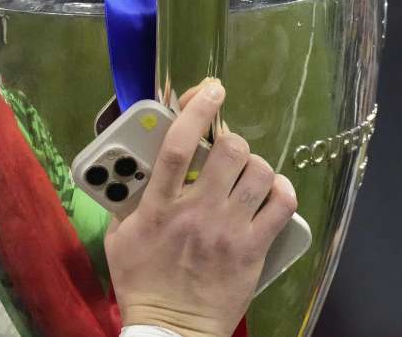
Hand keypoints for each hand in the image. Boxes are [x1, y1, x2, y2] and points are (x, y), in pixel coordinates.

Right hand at [104, 79, 297, 336]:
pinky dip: (280, 190)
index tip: (209, 89)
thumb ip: (129, 198)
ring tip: (246, 174)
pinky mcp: (253, 250)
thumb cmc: (141, 282)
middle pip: (228, 152)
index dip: (196, 110)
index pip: (176, 145)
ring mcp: (229, 231)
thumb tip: (138, 166)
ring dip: (255, 166)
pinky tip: (271, 191)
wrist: (171, 329)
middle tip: (225, 149)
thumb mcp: (120, 236)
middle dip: (230, 140)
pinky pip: (281, 205)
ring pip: (259, 173)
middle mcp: (196, 212)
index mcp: (158, 207)